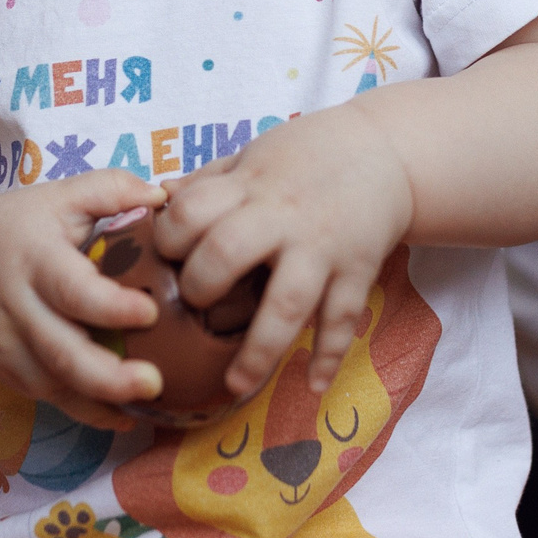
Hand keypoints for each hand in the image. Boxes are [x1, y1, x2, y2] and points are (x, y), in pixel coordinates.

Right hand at [0, 169, 169, 428]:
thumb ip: (111, 188)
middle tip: (155, 383)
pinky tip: (123, 414)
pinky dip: (86, 410)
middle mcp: (13, 305)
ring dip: (101, 401)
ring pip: (52, 385)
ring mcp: (3, 344)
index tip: (151, 313)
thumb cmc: (19, 225)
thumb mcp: (60, 196)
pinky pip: (47, 398)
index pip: (70, 288)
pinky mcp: (1, 369)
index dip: (110, 306)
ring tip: (148, 405)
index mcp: (33, 258)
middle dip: (109, 376)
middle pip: (60, 351)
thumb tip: (163, 196)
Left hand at [151, 101, 411, 395]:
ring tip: (235, 386)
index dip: (169, 237)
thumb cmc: (306, 155)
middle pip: (228, 254)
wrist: (382, 150)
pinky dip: (329, 354)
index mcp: (250, 186)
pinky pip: (342, 318)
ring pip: (287, 302)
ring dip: (259, 348)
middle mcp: (284, 217)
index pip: (192, 210)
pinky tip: (313, 387)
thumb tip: (155, 199)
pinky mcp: (358, 269)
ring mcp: (323, 247)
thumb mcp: (253, 155)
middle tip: (194, 304)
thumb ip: (207, 181)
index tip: (165, 255)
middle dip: (201, 286)